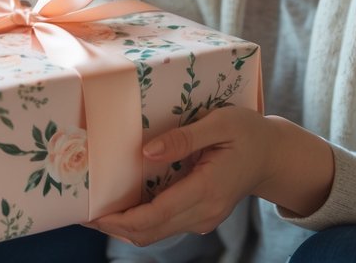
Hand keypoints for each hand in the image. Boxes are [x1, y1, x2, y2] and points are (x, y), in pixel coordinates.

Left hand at [89, 108, 332, 246]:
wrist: (274, 155)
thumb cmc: (248, 132)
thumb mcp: (220, 123)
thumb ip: (184, 138)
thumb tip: (146, 153)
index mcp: (207, 189)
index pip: (156, 215)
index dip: (121, 219)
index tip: (94, 214)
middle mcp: (204, 211)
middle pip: (150, 231)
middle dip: (114, 226)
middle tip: (82, 213)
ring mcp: (203, 218)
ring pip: (156, 233)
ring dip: (125, 226)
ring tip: (96, 209)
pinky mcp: (201, 215)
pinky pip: (165, 225)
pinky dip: (141, 220)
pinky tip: (123, 205)